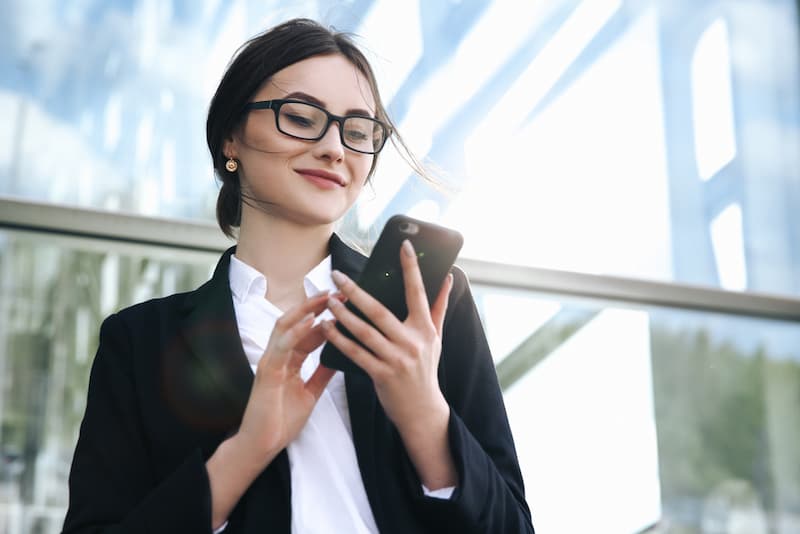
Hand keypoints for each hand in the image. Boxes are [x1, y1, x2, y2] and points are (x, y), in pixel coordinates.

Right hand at [234, 292, 335, 465]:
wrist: (262, 444)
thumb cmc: (281, 421)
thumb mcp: (310, 394)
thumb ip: (321, 374)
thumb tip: (339, 358)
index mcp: (289, 360)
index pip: (308, 331)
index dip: (326, 317)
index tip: (345, 306)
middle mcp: (279, 356)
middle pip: (296, 322)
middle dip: (317, 305)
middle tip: (339, 293)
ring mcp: (271, 361)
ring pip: (285, 326)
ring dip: (306, 310)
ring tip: (326, 298)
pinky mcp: (267, 372)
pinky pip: (282, 346)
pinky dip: (296, 331)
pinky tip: (312, 320)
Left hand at [321, 240, 456, 489]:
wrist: (423, 410)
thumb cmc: (427, 369)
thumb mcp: (436, 338)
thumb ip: (440, 307)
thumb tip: (450, 278)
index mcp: (425, 329)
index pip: (418, 292)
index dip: (411, 268)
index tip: (403, 245)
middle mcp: (412, 342)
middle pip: (380, 311)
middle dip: (356, 291)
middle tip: (337, 275)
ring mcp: (396, 360)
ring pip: (364, 331)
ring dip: (344, 314)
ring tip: (328, 300)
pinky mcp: (382, 375)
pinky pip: (356, 353)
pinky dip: (340, 339)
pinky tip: (327, 327)